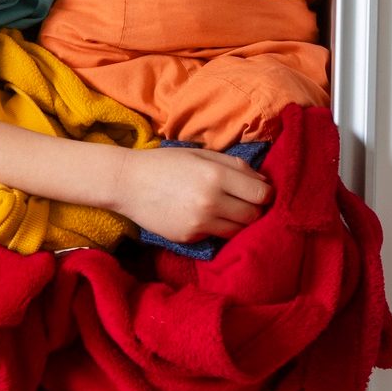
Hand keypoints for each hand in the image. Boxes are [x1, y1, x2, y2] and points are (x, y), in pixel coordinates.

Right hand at [111, 147, 272, 242]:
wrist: (127, 183)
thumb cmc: (165, 163)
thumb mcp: (201, 154)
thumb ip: (235, 166)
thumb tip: (263, 182)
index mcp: (216, 176)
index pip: (262, 194)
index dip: (265, 193)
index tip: (258, 192)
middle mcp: (211, 202)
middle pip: (253, 215)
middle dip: (253, 209)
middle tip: (242, 202)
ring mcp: (199, 223)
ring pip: (237, 231)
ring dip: (237, 222)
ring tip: (225, 211)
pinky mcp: (188, 237)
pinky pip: (215, 236)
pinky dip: (215, 228)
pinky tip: (202, 216)